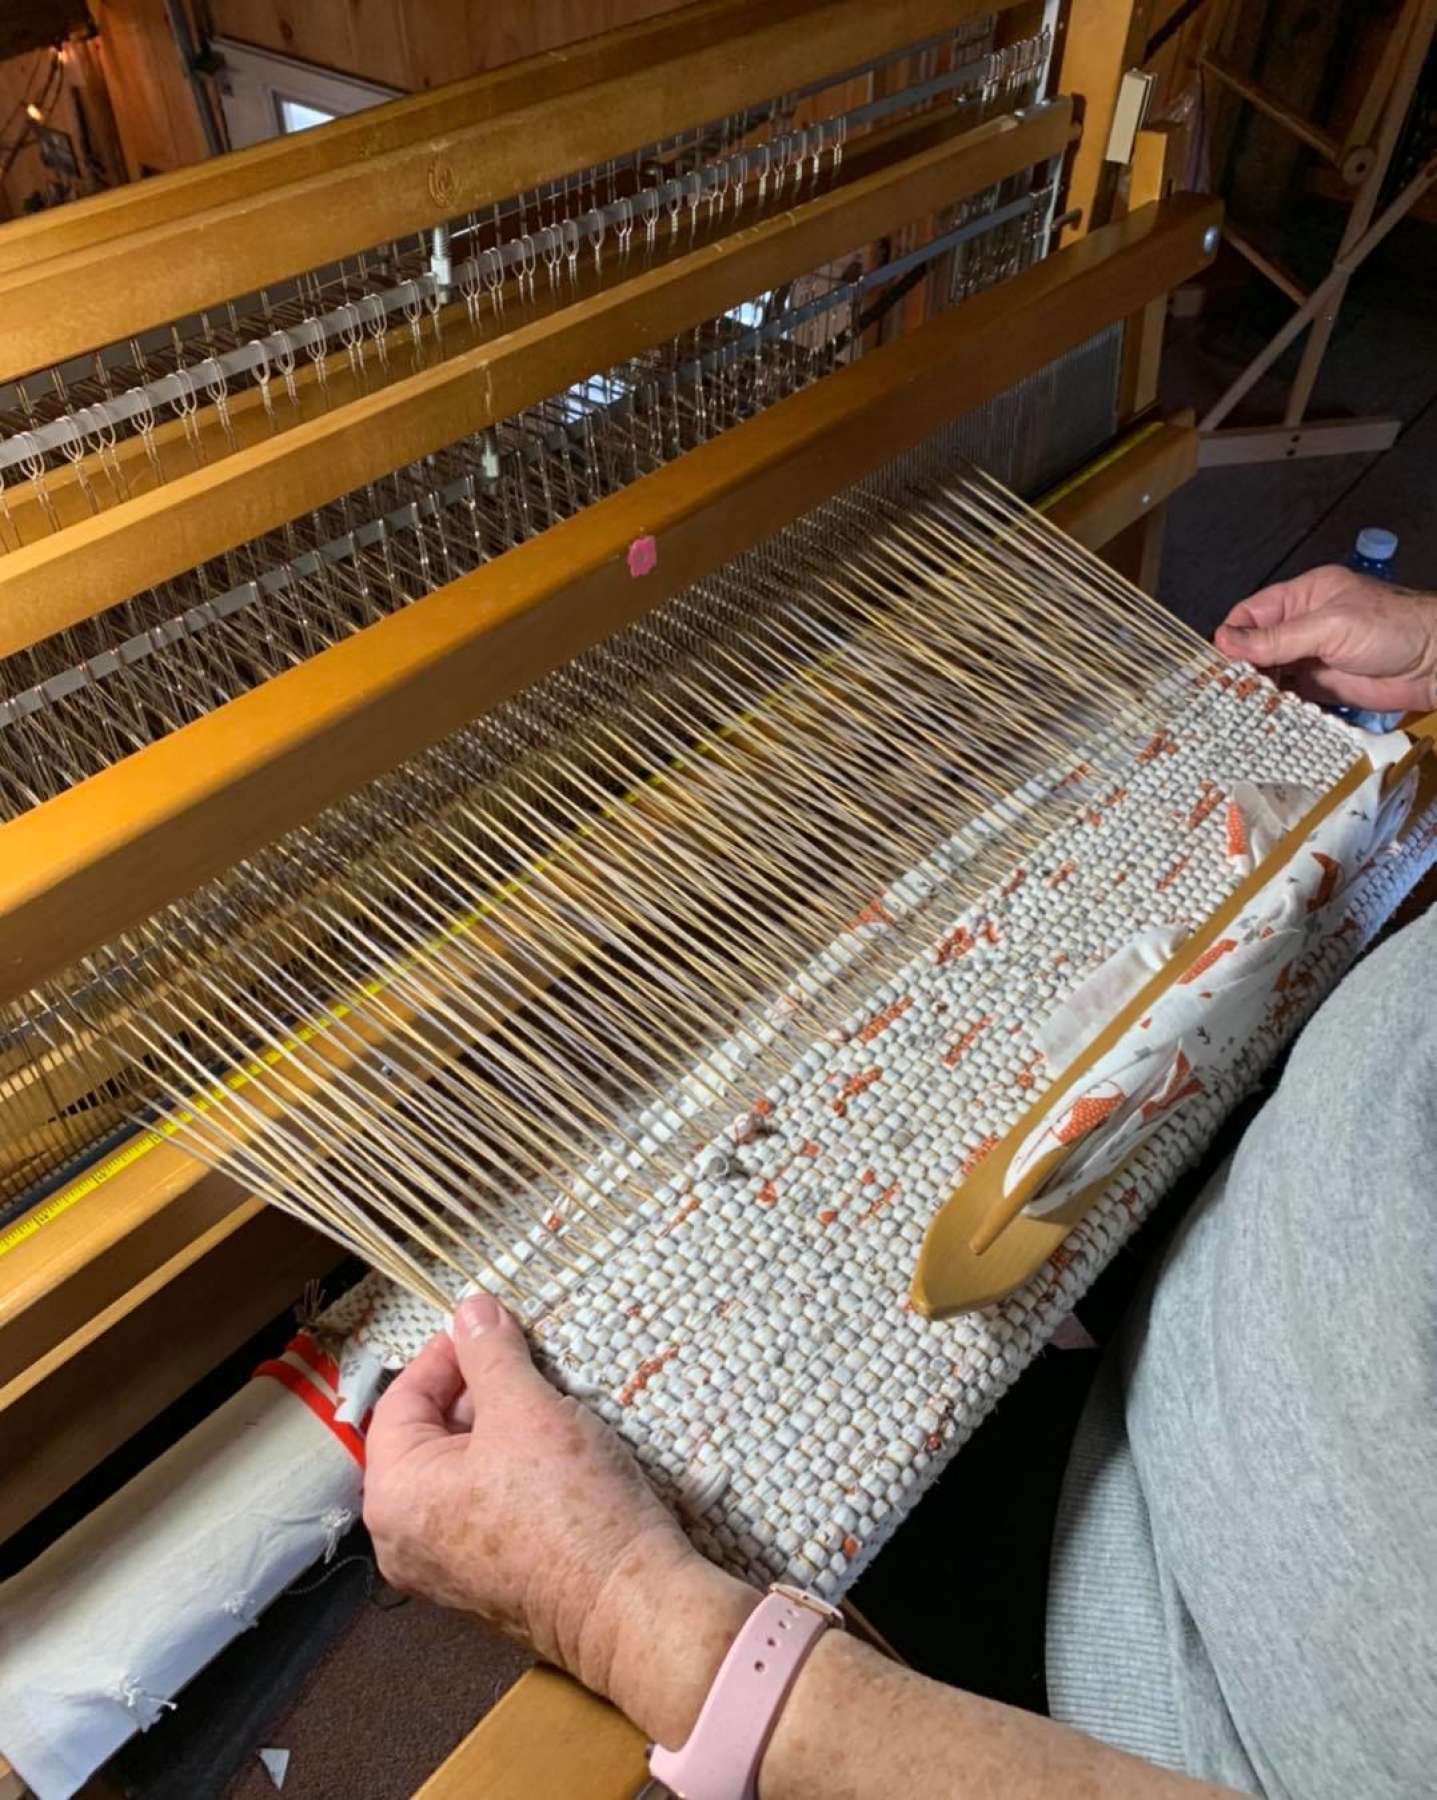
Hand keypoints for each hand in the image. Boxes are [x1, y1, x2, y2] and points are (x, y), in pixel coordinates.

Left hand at [363, 1294, 755, 1744]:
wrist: (626, 1603)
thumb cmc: (568, 1505)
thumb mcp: (526, 1409)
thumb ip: (490, 1353)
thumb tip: (470, 1308)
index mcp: (393, 1496)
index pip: (400, 1401)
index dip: (443, 1354)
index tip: (486, 1326)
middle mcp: (402, 1540)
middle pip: (425, 1437)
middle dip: (472, 1390)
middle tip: (520, 1358)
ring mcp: (442, 1569)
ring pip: (455, 1472)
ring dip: (493, 1427)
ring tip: (540, 1399)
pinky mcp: (484, 1583)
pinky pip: (478, 1508)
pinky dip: (504, 1469)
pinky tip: (550, 1450)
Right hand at [1214, 566, 1436, 713]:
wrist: (1436, 663)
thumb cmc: (1391, 629)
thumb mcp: (1329, 626)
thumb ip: (1277, 638)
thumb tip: (1225, 642)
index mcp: (1304, 597)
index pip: (1252, 613)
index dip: (1232, 635)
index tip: (1218, 661)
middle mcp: (1302, 626)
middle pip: (1255, 646)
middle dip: (1239, 666)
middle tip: (1222, 690)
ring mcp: (1311, 658)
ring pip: (1268, 673)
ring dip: (1254, 689)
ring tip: (1237, 706)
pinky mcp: (1320, 687)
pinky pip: (1287, 696)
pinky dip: (1273, 706)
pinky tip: (1260, 715)